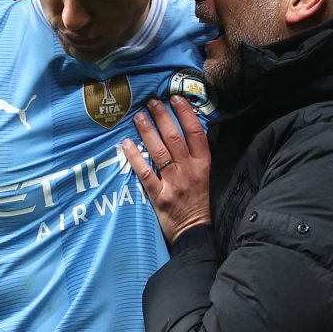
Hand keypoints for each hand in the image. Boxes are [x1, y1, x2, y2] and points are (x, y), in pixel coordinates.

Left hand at [122, 96, 211, 242]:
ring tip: (138, 115)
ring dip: (147, 131)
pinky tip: (126, 144)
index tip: (175, 98)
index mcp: (203, 165)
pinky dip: (134, 157)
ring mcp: (173, 184)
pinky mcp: (159, 196)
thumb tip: (186, 131)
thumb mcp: (206, 177)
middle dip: (162, 116)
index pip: (196, 133)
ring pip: (159, 151)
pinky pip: (144, 173)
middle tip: (151, 101)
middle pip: (174, 138)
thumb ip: (196, 157)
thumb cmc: (200, 203)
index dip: (186, 113)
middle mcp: (189, 171)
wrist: (195, 234)